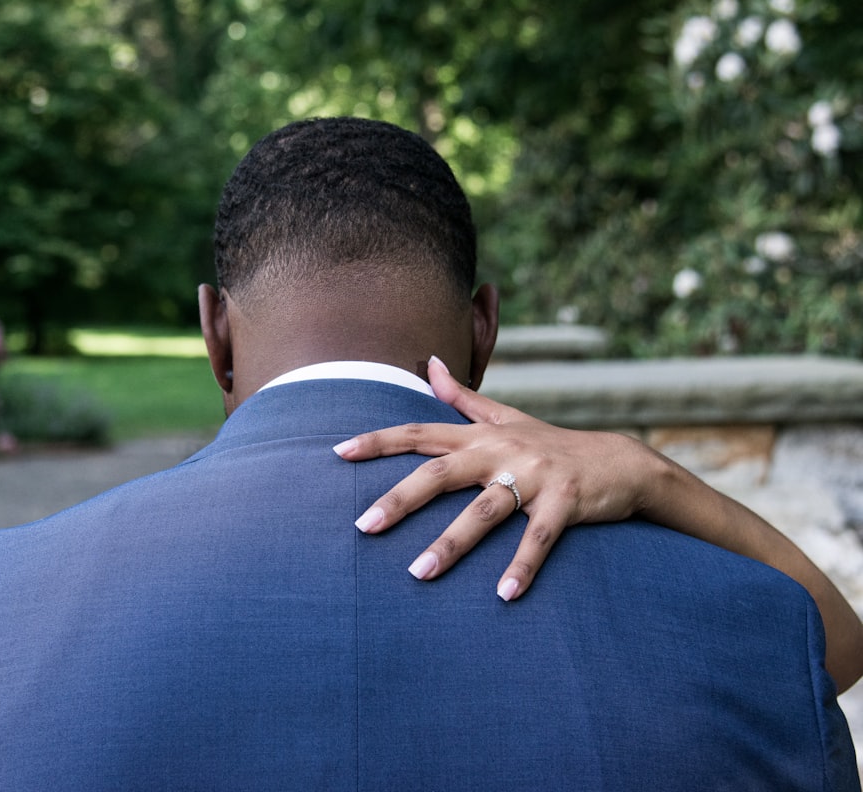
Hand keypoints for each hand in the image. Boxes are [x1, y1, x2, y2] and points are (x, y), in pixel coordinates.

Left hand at [333, 355, 653, 600]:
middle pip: (441, 473)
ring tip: (419, 575)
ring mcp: (534, 476)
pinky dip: (522, 566)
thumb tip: (430, 364)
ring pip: (483, 511)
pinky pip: (539, 539)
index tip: (339, 452)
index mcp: (482, 436)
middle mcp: (502, 451)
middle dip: (400, 499)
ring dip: (451, 544)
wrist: (621, 462)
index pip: (421, 432)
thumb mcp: (507, 418)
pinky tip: (504, 596)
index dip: (380, 440)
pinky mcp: (566, 502)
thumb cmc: (551, 445)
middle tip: (364, 526)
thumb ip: (463, 398)